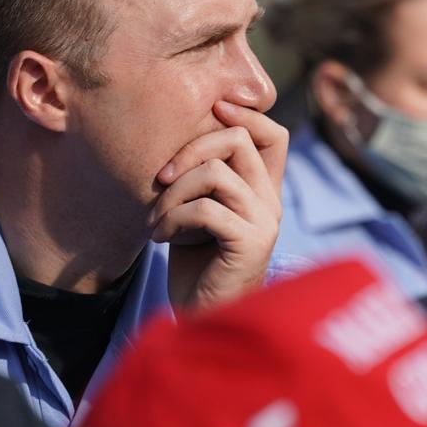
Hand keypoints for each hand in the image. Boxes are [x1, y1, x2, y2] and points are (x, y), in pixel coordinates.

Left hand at [150, 100, 287, 309]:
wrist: (202, 317)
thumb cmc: (195, 266)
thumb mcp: (198, 212)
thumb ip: (202, 179)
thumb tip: (176, 136)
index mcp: (263, 190)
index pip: (272, 134)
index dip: (243, 113)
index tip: (210, 109)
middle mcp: (272, 201)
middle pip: (238, 140)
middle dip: (190, 149)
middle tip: (160, 177)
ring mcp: (265, 222)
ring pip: (216, 173)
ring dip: (173, 192)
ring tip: (155, 218)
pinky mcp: (251, 243)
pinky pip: (206, 209)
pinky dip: (173, 219)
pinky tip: (160, 237)